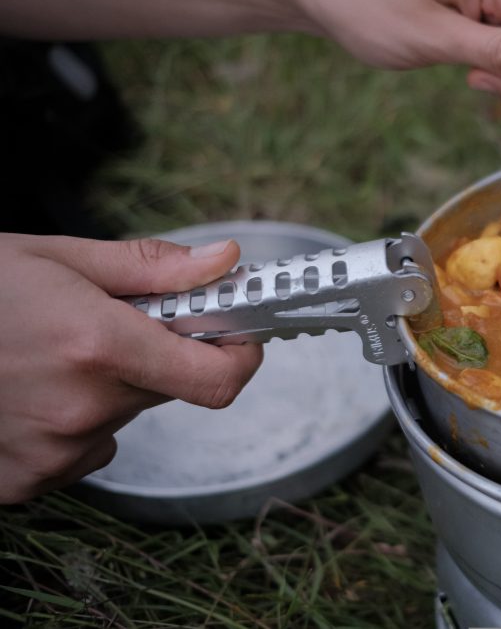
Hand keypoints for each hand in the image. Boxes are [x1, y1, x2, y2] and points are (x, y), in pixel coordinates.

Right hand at [0, 234, 262, 502]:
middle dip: (152, 357)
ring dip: (104, 391)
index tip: (235, 337)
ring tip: (44, 358)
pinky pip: (78, 452)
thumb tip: (225, 263)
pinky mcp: (22, 482)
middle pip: (165, 390)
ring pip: (119, 419)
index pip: (217, 380)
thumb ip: (151, 268)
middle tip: (101, 327)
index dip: (238, 357)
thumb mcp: (57, 258)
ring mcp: (49, 453)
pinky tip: (23, 394)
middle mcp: (80, 408)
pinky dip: (67, 425)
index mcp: (97, 345)